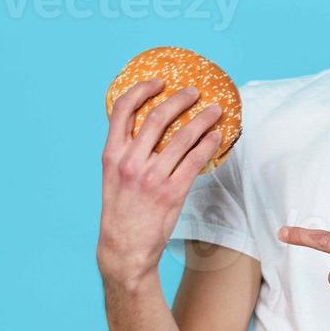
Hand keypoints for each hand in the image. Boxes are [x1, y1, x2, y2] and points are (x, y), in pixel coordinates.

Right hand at [96, 80, 224, 285]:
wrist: (124, 248)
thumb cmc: (121, 211)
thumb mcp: (113, 177)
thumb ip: (126, 152)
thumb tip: (147, 128)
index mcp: (112, 154)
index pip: (123, 109)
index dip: (142, 89)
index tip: (158, 82)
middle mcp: (131, 161)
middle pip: (158, 116)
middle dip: (179, 99)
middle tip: (194, 92)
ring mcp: (152, 176)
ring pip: (182, 136)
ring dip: (202, 118)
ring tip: (214, 110)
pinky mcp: (172, 192)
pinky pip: (195, 159)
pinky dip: (209, 143)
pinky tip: (217, 136)